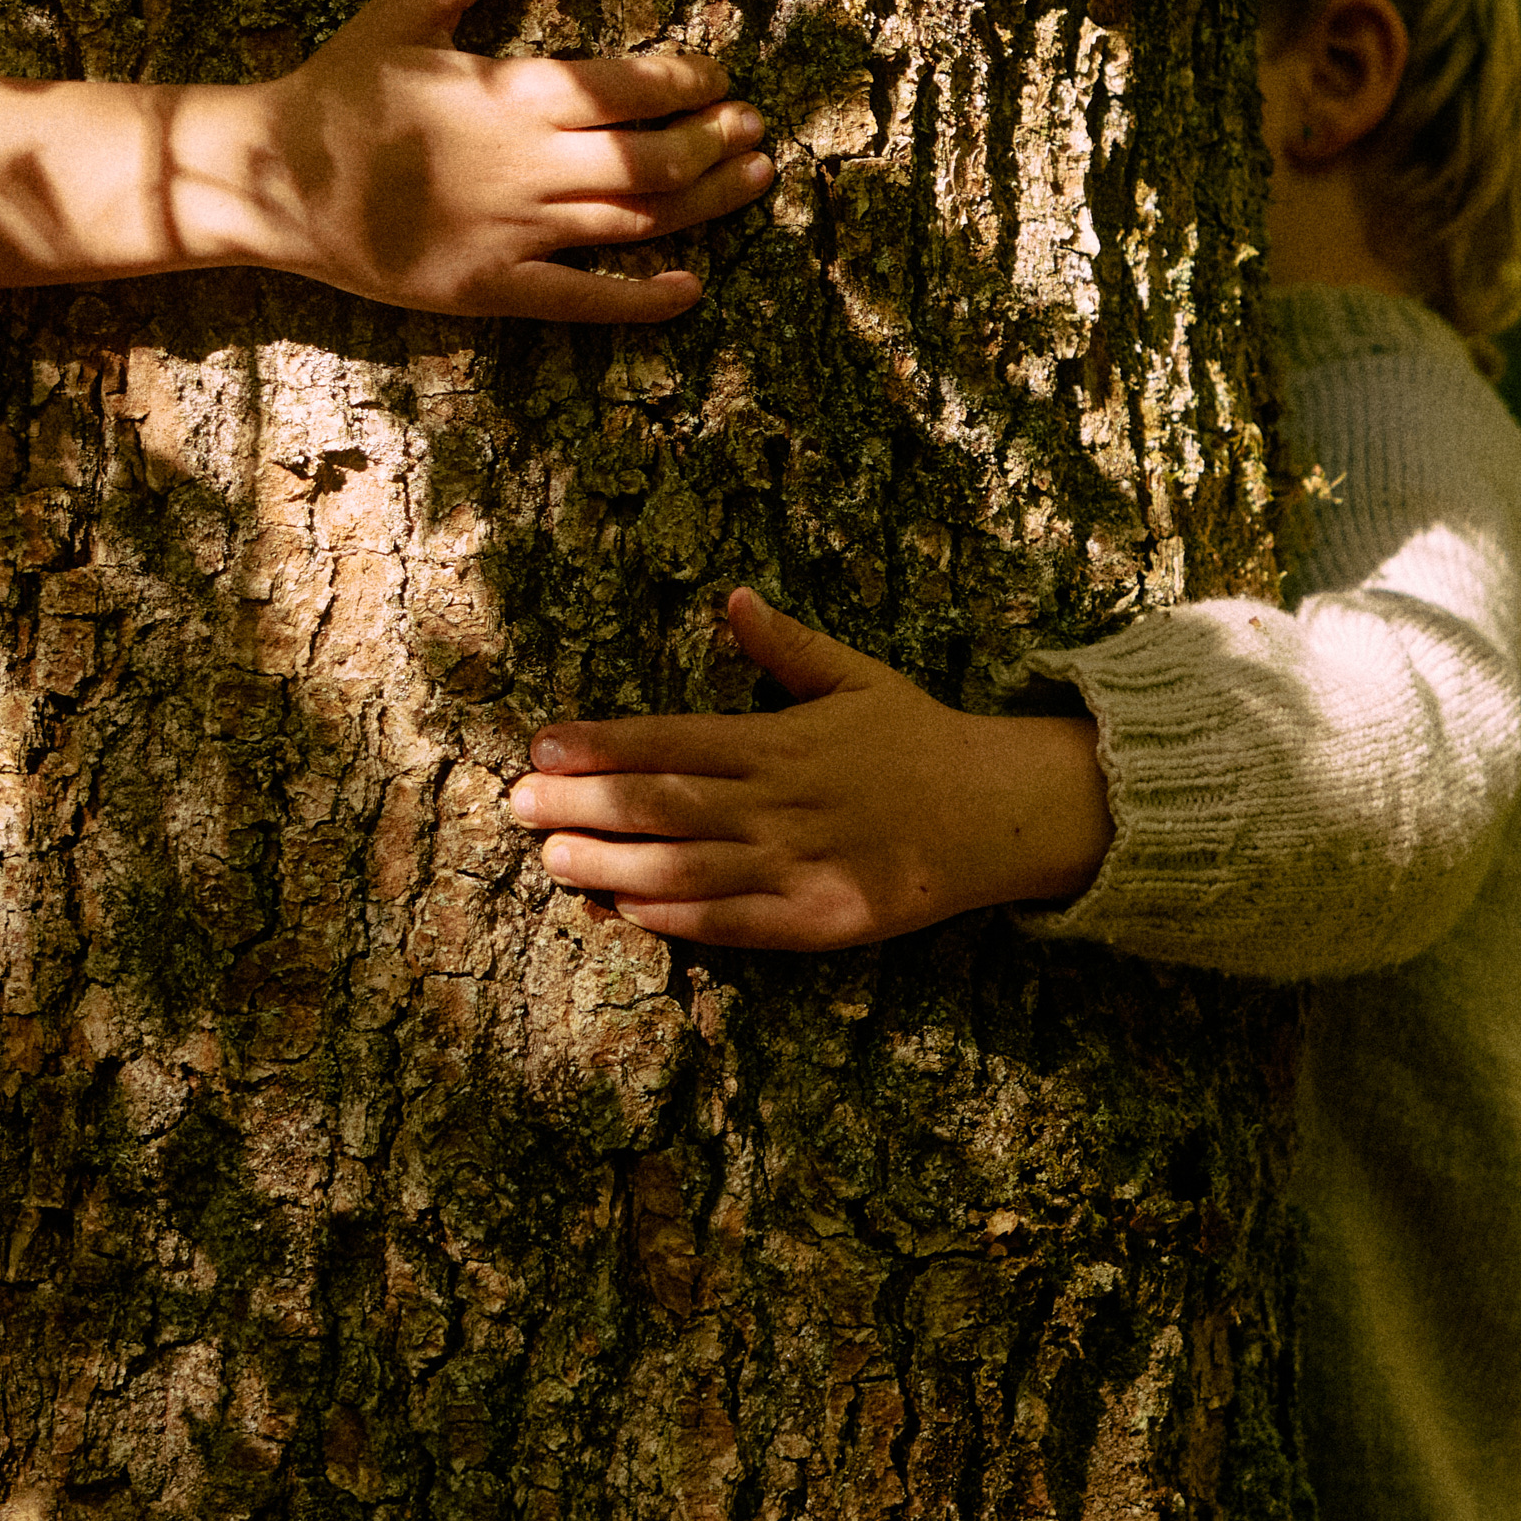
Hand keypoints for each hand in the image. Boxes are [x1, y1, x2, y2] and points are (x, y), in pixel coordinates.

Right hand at [237, 0, 773, 321]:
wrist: (274, 178)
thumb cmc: (340, 86)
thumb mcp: (408, 7)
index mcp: (516, 92)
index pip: (632, 85)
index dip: (689, 81)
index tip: (719, 77)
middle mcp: (530, 165)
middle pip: (653, 158)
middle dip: (715, 140)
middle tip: (755, 126)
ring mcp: (516, 232)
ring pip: (636, 222)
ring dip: (706, 201)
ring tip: (754, 177)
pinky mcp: (493, 286)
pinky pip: (584, 299)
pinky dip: (643, 298)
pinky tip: (691, 288)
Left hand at [504, 589, 1109, 949]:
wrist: (1003, 812)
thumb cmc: (920, 739)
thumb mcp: (858, 677)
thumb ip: (788, 646)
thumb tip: (735, 598)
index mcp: (784, 739)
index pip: (674, 737)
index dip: (603, 742)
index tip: (542, 745)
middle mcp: (784, 801)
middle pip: (665, 803)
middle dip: (584, 803)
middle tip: (517, 804)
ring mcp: (802, 864)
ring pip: (688, 867)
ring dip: (611, 866)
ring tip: (552, 860)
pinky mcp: (821, 920)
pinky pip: (735, 923)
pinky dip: (677, 918)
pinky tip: (625, 911)